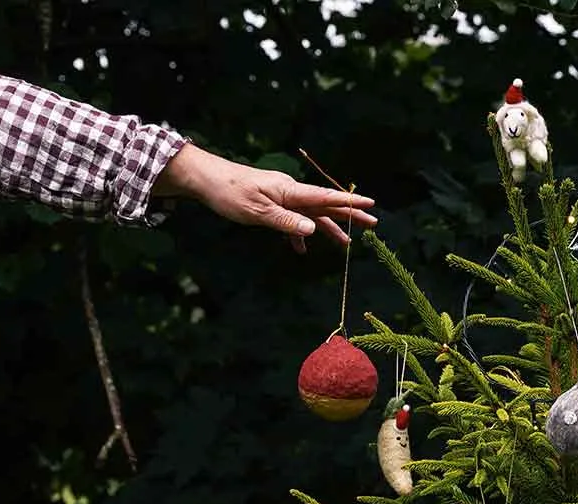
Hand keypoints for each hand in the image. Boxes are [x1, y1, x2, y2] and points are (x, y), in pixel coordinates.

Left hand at [153, 143, 376, 247]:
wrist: (205, 179)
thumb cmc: (229, 193)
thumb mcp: (257, 211)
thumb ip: (286, 221)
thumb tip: (313, 228)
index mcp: (289, 191)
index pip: (325, 197)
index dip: (349, 202)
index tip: (371, 204)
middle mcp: (289, 192)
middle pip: (325, 205)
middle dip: (348, 214)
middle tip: (372, 223)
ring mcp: (281, 197)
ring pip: (311, 213)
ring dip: (328, 228)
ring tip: (345, 243)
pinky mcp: (271, 204)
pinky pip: (292, 219)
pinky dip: (299, 233)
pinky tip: (300, 248)